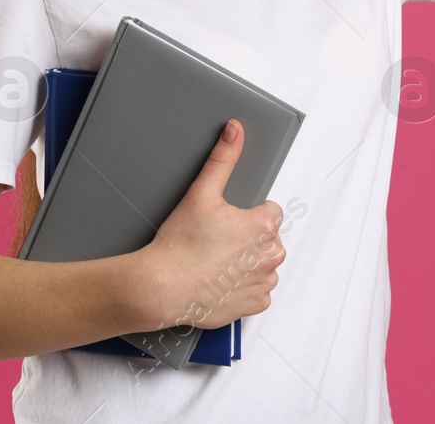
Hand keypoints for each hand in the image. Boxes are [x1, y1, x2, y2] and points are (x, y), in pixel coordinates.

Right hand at [132, 119, 286, 331]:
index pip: (269, 211)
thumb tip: (235, 130)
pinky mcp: (254, 304)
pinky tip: (221, 282)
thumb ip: (223, 158)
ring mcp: (264, 283)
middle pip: (267, 239)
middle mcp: (271, 256)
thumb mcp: (201, 192)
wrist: (162, 287)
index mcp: (264, 226)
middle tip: (216, 241)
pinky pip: (257, 292)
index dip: (246, 214)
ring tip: (217, 262)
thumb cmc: (180, 244)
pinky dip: (242, 288)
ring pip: (263, 265)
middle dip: (248, 239)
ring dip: (247, 264)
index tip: (225, 222)